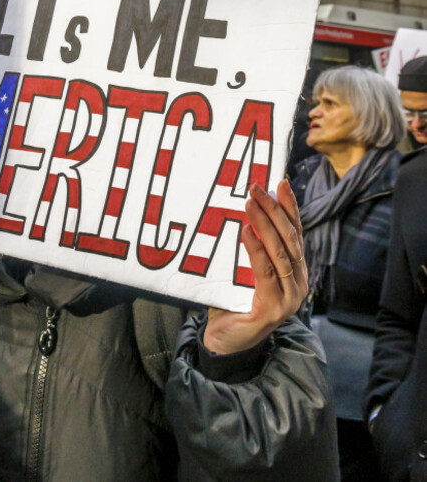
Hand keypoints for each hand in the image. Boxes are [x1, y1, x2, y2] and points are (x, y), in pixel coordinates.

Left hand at [203, 179, 307, 354]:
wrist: (224, 341)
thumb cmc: (233, 300)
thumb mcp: (245, 268)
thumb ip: (253, 246)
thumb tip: (246, 207)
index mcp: (295, 271)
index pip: (295, 232)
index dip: (289, 207)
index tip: (281, 182)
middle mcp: (298, 282)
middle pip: (290, 238)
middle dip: (274, 209)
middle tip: (257, 187)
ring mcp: (289, 297)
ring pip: (280, 252)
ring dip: (264, 224)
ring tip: (250, 203)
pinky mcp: (274, 308)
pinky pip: (265, 271)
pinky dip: (255, 248)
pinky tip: (246, 231)